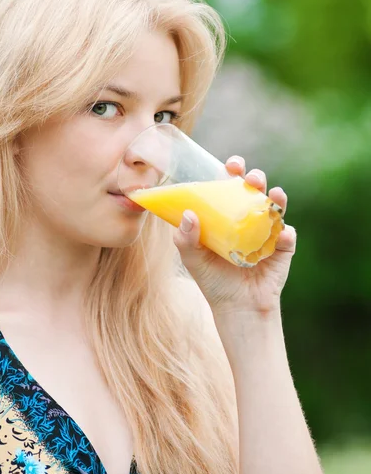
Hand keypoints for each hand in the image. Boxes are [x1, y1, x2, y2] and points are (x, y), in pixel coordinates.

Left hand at [173, 156, 296, 315]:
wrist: (238, 308)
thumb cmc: (214, 281)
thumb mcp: (194, 259)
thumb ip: (185, 239)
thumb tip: (188, 213)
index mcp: (228, 215)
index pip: (230, 187)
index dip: (231, 172)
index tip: (229, 166)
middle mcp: (249, 219)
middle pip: (255, 190)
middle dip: (255, 178)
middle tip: (249, 177)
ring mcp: (268, 232)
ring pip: (276, 207)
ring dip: (276, 197)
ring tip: (272, 194)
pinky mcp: (283, 248)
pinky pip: (288, 235)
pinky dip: (285, 233)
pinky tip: (280, 234)